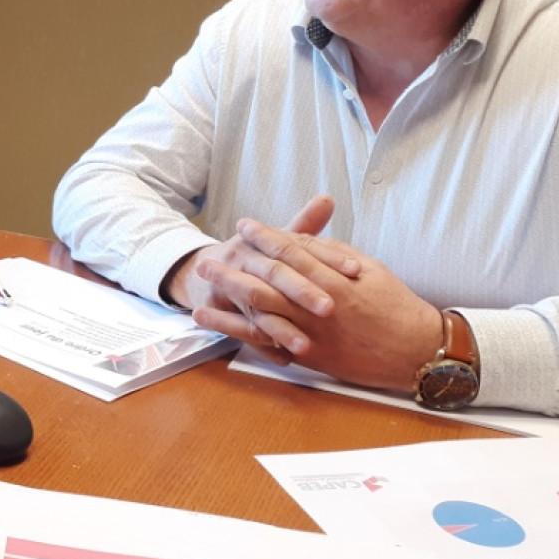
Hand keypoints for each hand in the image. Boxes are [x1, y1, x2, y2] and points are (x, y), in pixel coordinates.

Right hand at [169, 196, 358, 361]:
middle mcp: (244, 260)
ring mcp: (230, 288)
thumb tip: (328, 199)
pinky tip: (285, 359)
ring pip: (258, 309)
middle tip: (330, 308)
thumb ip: (304, 224)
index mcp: (260, 240)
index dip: (326, 257)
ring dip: (281, 329)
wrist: (203, 270)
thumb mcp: (276, 239)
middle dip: (301, 292)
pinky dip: (264, 348)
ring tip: (306, 345)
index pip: (297, 245)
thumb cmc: (251, 257)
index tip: (355, 269)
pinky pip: (244, 332)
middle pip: (274, 274)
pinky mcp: (222, 312)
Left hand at [220, 215, 444, 389]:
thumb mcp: (371, 269)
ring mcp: (313, 332)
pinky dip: (238, 330)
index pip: (293, 252)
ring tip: (200, 283)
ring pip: (262, 309)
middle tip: (208, 254)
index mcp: (336, 279)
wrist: (416, 351)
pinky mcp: (310, 355)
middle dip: (235, 265)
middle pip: (269, 280)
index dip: (266, 237)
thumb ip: (334, 255)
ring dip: (228, 294)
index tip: (244, 225)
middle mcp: (320, 305)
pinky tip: (215, 321)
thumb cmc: (395, 306)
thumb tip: (304, 241)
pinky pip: (268, 341)